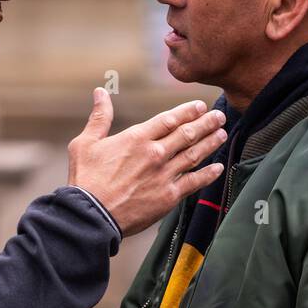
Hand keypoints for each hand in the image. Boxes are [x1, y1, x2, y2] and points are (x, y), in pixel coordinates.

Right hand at [68, 89, 226, 236]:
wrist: (91, 215)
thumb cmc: (85, 180)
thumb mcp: (85, 143)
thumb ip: (99, 117)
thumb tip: (99, 92)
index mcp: (137, 138)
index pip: (169, 119)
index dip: (187, 111)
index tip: (200, 106)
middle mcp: (155, 153)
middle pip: (187, 133)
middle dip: (206, 123)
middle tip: (219, 116)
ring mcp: (164, 175)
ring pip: (194, 154)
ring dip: (210, 143)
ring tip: (222, 134)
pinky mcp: (168, 196)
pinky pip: (194, 182)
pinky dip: (208, 174)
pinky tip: (218, 167)